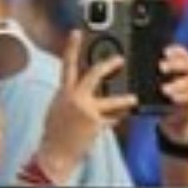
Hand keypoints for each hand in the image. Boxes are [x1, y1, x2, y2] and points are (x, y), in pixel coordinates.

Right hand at [41, 33, 138, 180]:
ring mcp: (86, 110)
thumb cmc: (57, 132)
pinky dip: (117, 119)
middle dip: (109, 65)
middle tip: (121, 59)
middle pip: (95, 74)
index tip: (77, 31)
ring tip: (133, 98)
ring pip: (112, 100)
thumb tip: (89, 87)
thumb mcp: (59, 109)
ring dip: (125, 100)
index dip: (71, 47)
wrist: (54, 156)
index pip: (67, 66)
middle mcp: (74, 98)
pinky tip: (117, 120)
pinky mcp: (95, 123)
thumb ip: (73, 95)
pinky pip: (113, 118)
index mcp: (63, 93)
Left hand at [157, 44, 187, 140]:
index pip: (182, 52)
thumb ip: (157, 72)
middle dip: (175, 65)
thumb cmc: (165, 93)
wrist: (177, 116)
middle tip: (161, 67)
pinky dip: (182, 97)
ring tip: (164, 89)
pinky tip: (173, 99)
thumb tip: (137, 63)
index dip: (174, 51)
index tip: (164, 52)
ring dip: (178, 85)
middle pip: (187, 64)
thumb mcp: (162, 81)